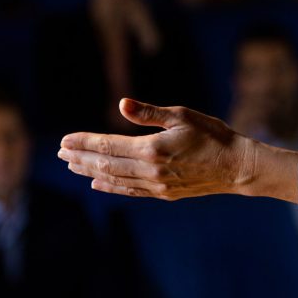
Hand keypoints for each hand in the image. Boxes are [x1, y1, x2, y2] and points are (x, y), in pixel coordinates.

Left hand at [58, 99, 297, 202]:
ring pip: (114, 179)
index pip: (108, 145)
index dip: (84, 142)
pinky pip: (130, 191)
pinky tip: (97, 184)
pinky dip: (111, 186)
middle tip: (60, 153)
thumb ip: (148, 113)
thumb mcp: (181, 115)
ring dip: (90, 172)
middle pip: (105, 164)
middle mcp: (150, 170)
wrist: (238, 166)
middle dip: (81, 157)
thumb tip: (121, 104)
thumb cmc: (212, 134)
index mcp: (152, 149)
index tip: (64, 140)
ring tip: (72, 165)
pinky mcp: (163, 194)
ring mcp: (156, 185)